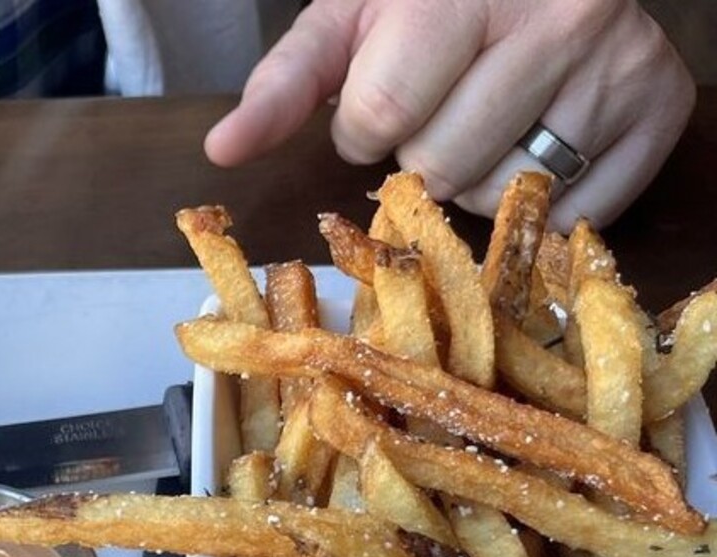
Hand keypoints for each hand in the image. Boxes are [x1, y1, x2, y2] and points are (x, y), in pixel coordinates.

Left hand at [203, 0, 693, 228]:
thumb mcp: (350, 20)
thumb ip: (284, 84)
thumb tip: (220, 151)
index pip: (381, 116)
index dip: (361, 128)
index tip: (379, 102)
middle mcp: (557, 19)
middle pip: (443, 167)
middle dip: (420, 155)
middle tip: (441, 108)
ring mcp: (617, 65)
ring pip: (506, 196)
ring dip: (478, 181)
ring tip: (489, 121)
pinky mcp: (661, 108)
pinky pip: (578, 210)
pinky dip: (544, 200)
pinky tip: (538, 140)